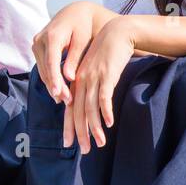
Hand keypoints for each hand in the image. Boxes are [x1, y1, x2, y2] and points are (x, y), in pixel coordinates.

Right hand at [32, 1, 105, 104]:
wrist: (74, 12)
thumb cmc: (82, 25)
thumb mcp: (82, 40)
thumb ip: (74, 58)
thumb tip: (69, 78)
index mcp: (52, 36)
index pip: (51, 62)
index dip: (55, 79)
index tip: (59, 94)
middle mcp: (40, 40)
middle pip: (46, 69)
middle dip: (55, 86)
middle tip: (67, 102)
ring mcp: (36, 44)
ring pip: (42, 70)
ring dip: (52, 85)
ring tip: (64, 100)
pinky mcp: (37, 48)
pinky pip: (42, 67)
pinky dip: (50, 78)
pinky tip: (58, 90)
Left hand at [65, 16, 136, 153]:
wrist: (117, 33)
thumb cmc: (107, 54)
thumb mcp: (94, 71)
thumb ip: (89, 87)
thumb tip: (89, 107)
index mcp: (76, 82)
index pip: (69, 109)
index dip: (69, 127)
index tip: (68, 143)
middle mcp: (81, 81)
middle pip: (77, 112)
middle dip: (81, 133)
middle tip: (85, 151)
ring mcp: (93, 78)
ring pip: (90, 108)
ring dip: (95, 127)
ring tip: (100, 143)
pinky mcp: (107, 74)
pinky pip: (104, 96)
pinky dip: (106, 111)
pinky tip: (109, 123)